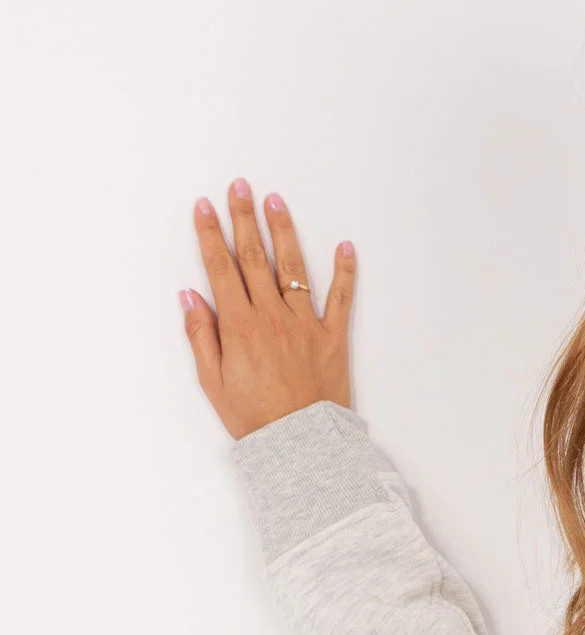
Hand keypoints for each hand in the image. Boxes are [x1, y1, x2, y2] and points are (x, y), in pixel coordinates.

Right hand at [181, 178, 355, 440]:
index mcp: (240, 326)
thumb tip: (190, 297)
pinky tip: (345, 245)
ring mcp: (305, 324)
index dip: (210, 235)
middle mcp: (272, 317)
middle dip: (244, 219)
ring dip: (284, 231)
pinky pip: (342, 299)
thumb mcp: (213, 382)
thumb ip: (201, 336)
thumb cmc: (256, 419)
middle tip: (239, 188)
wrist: (303, 446)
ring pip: (294, 268)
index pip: (221, 269)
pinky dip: (345, 271)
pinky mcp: (333, 338)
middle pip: (255, 258)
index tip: (204, 207)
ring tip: (275, 202)